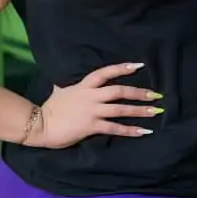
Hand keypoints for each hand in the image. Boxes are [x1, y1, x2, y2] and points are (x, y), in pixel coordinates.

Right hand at [31, 62, 162, 148]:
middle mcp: (91, 96)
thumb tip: (63, 78)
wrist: (40, 125)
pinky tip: (143, 132)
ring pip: (120, 109)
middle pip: (119, 91)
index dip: (122, 68)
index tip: (138, 65)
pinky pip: (114, 128)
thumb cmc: (50, 108)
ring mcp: (92, 112)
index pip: (105, 72)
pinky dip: (130, 130)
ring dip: (139, 110)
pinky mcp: (91, 127)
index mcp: (84, 85)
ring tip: (155, 111)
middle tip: (155, 95)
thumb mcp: (60, 90)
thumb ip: (67, 84)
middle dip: (138, 92)